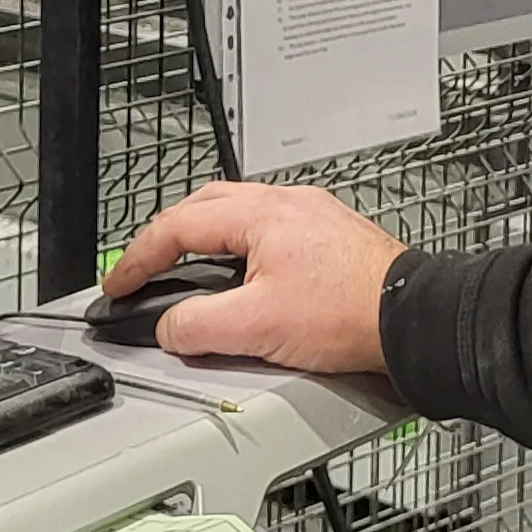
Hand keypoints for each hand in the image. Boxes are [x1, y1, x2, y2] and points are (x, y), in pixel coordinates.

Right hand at [104, 181, 406, 374]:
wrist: (413, 320)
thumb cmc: (351, 313)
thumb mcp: (256, 328)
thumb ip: (198, 326)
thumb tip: (169, 327)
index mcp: (262, 213)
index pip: (178, 226)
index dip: (139, 258)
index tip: (119, 282)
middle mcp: (287, 203)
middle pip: (206, 207)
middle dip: (168, 238)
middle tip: (146, 268)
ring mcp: (311, 216)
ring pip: (239, 217)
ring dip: (207, 242)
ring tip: (189, 274)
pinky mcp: (330, 237)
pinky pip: (270, 233)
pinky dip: (242, 251)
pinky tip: (245, 280)